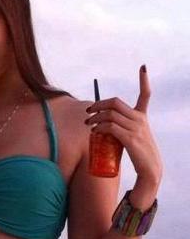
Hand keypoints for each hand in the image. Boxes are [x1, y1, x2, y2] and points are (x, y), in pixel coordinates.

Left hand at [85, 66, 162, 189]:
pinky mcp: (130, 138)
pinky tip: (94, 131)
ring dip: (95, 118)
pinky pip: (110, 127)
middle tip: (88, 110)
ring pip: (110, 115)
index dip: (144, 80)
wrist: (150, 170)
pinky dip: (100, 128)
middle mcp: (140, 119)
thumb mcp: (133, 137)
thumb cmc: (139, 155)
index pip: (146, 95)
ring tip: (88, 124)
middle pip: (115, 103)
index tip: (143, 67)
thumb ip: (122, 130)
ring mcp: (135, 128)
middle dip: (99, 104)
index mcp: (142, 117)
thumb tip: (102, 129)